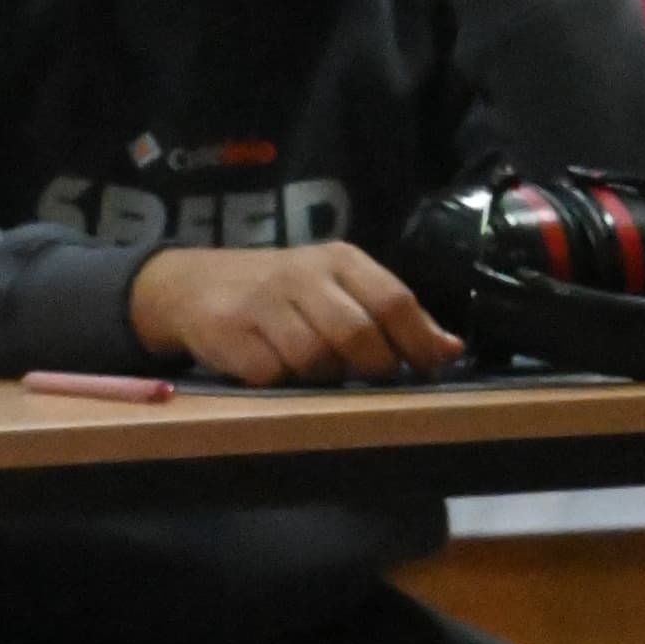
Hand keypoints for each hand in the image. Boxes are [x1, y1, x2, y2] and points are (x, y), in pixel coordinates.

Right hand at [128, 242, 459, 386]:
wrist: (194, 285)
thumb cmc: (281, 293)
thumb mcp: (336, 288)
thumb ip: (389, 315)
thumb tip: (450, 350)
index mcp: (338, 260)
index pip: (392, 299)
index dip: (418, 340)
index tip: (431, 369)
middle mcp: (302, 275)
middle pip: (357, 333)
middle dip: (372, 367)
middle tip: (370, 380)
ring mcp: (263, 304)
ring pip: (316, 360)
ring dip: (325, 378)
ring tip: (317, 373)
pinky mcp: (230, 335)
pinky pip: (274, 375)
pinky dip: (283, 383)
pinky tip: (278, 372)